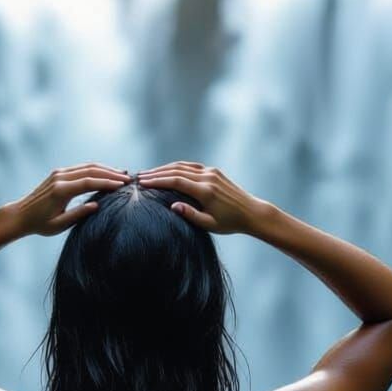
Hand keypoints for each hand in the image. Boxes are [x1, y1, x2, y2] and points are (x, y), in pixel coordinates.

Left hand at [8, 163, 127, 235]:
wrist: (20, 215)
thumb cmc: (40, 224)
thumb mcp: (60, 225)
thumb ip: (78, 214)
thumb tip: (97, 205)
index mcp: (60, 190)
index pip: (89, 182)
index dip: (108, 182)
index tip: (123, 185)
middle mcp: (60, 178)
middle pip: (90, 170)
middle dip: (111, 173)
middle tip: (128, 178)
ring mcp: (58, 173)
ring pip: (87, 166)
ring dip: (105, 169)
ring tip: (122, 174)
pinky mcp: (58, 173)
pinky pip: (81, 168)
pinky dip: (96, 170)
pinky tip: (107, 173)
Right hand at [137, 161, 269, 234]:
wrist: (251, 212)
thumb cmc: (230, 223)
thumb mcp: (210, 225)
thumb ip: (190, 215)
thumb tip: (172, 206)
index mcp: (206, 191)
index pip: (176, 181)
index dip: (158, 181)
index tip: (143, 183)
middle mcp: (208, 178)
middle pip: (177, 170)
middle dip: (157, 173)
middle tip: (140, 177)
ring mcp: (212, 172)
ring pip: (183, 166)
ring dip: (165, 168)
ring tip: (149, 173)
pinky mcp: (215, 171)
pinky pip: (192, 166)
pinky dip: (178, 167)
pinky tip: (167, 170)